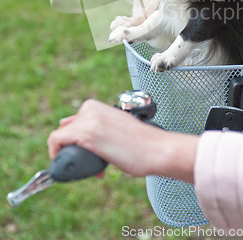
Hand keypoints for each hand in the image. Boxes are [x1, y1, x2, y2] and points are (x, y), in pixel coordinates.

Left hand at [48, 99, 197, 181]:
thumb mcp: (115, 127)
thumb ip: (98, 126)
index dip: (78, 142)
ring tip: (96, 167)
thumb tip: (75, 131)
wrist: (156, 149)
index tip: (92, 153)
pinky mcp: (86, 133)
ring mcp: (87, 120)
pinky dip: (56, 154)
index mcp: (96, 105)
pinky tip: (71, 166)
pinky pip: (56, 141)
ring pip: (60, 137)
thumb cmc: (141, 142)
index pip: (72, 123)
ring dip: (72, 155)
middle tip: (96, 163)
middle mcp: (90, 108)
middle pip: (66, 131)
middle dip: (75, 149)